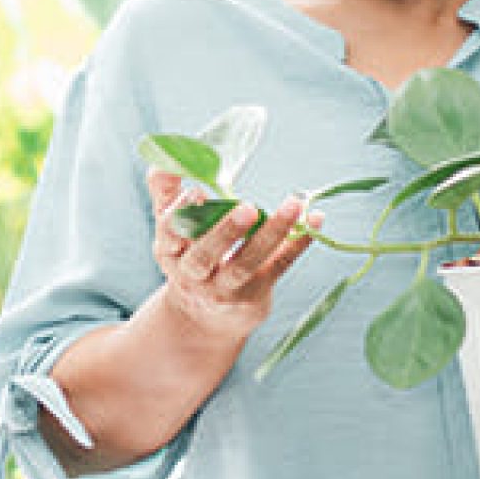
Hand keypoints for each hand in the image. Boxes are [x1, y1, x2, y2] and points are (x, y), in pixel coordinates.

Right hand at [147, 170, 314, 343]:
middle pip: (205, 256)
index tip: (198, 191)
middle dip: (225, 232)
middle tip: (246, 207)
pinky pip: (277, 267)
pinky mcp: (253, 294)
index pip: (169, 234)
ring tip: (293, 205)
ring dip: (271, 233)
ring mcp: (224, 289)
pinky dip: (298, 243)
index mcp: (168, 252)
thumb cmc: (189, 258)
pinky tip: (315, 219)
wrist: (204, 319)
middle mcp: (192, 275)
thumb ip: (165, 193)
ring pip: (245, 264)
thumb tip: (165, 159)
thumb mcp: (170, 230)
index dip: (180, 215)